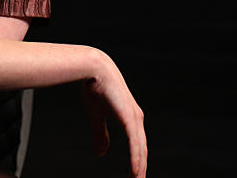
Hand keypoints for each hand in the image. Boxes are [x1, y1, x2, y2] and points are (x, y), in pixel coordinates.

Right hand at [80, 54, 146, 177]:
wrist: (94, 69)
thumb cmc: (95, 88)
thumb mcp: (97, 116)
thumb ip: (100, 134)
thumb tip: (102, 153)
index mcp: (130, 117)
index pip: (137, 145)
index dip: (138, 160)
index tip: (136, 175)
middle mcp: (136, 118)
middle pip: (142, 150)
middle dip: (142, 167)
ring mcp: (134, 118)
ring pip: (141, 150)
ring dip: (140, 167)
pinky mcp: (130, 118)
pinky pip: (135, 144)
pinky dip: (136, 159)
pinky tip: (136, 172)